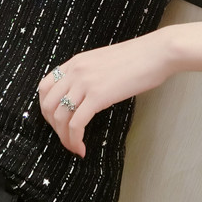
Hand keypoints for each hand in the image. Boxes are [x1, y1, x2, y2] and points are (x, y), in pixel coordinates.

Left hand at [38, 31, 172, 157]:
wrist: (156, 53)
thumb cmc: (138, 58)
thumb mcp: (104, 62)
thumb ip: (89, 76)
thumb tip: (86, 96)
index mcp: (75, 62)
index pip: (44, 87)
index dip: (46, 109)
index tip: (57, 122)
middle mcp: (75, 71)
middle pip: (48, 104)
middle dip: (53, 126)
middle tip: (65, 138)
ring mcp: (84, 83)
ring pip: (60, 117)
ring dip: (64, 138)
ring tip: (74, 147)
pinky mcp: (98, 96)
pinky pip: (76, 124)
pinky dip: (75, 140)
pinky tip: (82, 148)